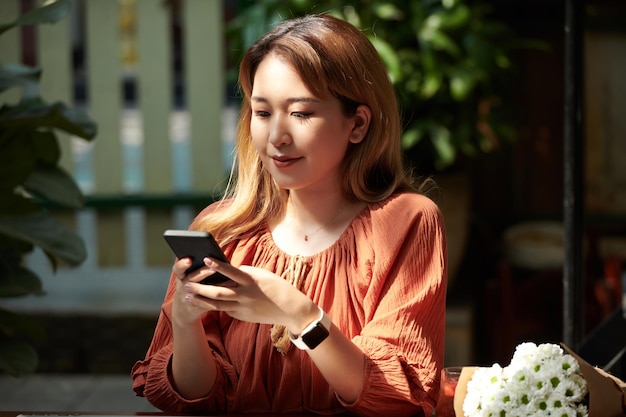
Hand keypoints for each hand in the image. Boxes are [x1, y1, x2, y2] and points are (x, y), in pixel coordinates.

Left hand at [177, 257, 318, 332]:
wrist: (291, 309)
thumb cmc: (277, 287)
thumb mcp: (262, 275)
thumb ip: (245, 273)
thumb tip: (228, 271)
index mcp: (252, 280)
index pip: (231, 271)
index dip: (217, 265)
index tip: (205, 258)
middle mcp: (246, 295)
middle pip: (218, 292)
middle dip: (200, 289)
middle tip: (186, 285)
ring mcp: (244, 307)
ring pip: (218, 304)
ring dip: (201, 300)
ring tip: (188, 297)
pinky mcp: (243, 316)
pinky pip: (226, 310)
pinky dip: (214, 305)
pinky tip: (203, 303)